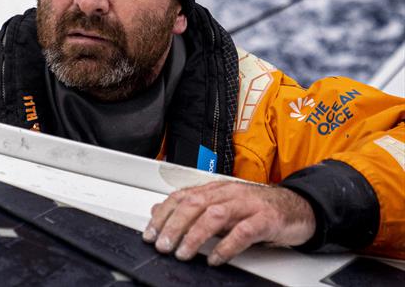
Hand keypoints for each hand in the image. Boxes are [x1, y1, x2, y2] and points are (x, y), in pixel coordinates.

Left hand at [142, 181, 315, 265]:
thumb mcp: (220, 206)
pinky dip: (226, 246)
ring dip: (195, 235)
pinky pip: (244, 232)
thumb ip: (191, 209)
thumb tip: (158, 211)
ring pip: (215, 214)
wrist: (297, 207)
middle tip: (162, 245)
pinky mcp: (266, 219)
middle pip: (194, 204)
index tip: (150, 233)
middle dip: (174, 225)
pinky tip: (215, 258)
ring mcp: (248, 204)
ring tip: (183, 253)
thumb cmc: (257, 209)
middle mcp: (229, 193)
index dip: (163, 214)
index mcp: (215, 189)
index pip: (182, 197)